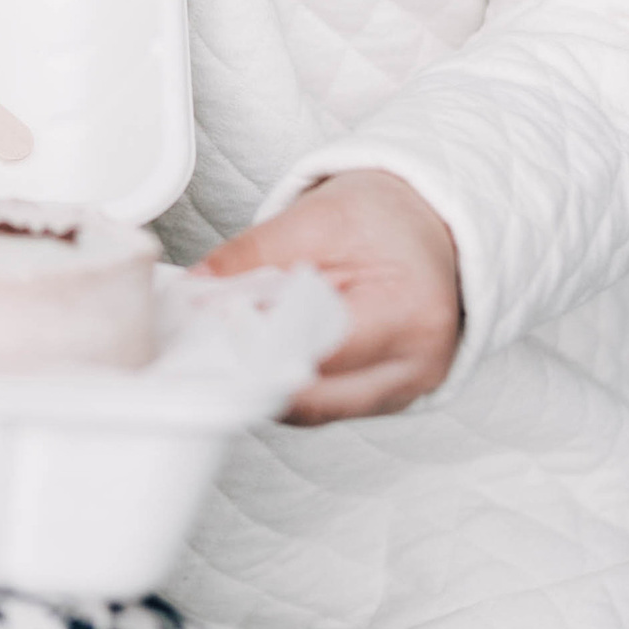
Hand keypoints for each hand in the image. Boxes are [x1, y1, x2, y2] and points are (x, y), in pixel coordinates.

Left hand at [201, 169, 462, 422]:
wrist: (431, 227)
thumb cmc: (387, 220)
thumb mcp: (317, 217)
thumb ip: (252, 255)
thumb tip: (197, 290)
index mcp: (407, 316)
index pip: (320, 355)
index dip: (261, 345)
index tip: (217, 327)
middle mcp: (415, 368)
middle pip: (314, 400)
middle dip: (258, 371)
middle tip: (216, 339)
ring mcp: (405, 391)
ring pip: (314, 411)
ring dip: (271, 380)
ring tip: (242, 340)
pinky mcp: (387, 398)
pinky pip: (326, 405)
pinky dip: (292, 382)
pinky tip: (270, 352)